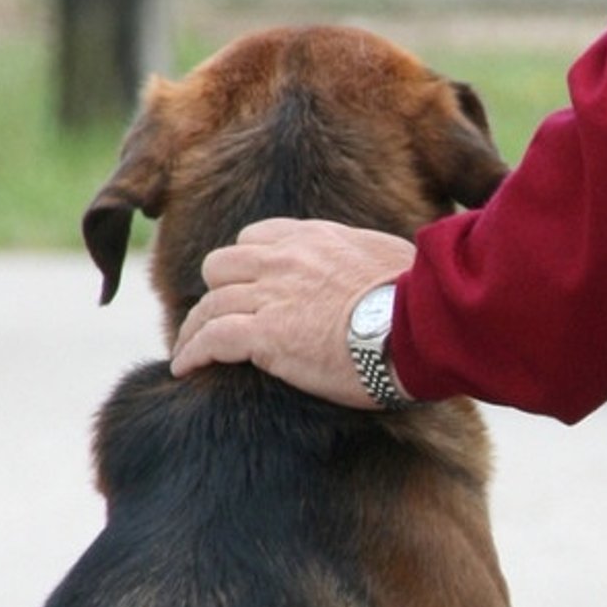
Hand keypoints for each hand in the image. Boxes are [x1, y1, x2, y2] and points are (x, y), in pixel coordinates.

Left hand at [172, 218, 415, 407]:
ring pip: (209, 305)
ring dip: (197, 328)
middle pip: (221, 266)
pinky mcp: (264, 336)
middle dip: (218, 291)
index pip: (257, 238)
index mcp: (314, 239)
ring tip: (191, 350)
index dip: (247, 264)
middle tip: (220, 317)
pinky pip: (210, 339)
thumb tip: (385, 266)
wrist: (418, 326)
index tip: (248, 286)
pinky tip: (185, 368)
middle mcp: (284, 261)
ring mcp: (270, 297)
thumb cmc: (420, 299)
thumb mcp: (392, 257)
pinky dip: (193, 353)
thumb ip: (368, 257)